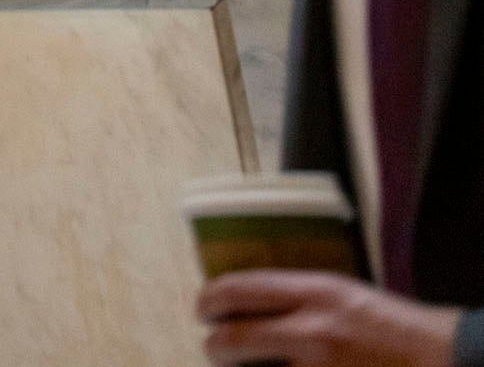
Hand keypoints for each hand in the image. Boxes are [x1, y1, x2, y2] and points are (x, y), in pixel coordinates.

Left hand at [198, 271, 459, 366]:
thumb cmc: (396, 326)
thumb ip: (299, 296)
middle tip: (216, 346)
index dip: (208, 301)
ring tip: (241, 366)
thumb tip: (252, 302)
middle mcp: (311, 330)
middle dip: (215, 345)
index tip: (204, 309)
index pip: (234, 289)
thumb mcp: (344, 293)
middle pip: (230, 339)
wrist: (445, 359)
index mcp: (314, 292)